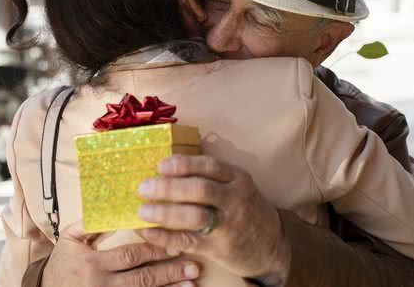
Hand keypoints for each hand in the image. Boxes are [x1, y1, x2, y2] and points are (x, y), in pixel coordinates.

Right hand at [42, 220, 200, 286]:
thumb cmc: (62, 264)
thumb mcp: (69, 240)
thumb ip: (90, 223)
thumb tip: (115, 205)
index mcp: (93, 263)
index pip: (130, 254)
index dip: (154, 248)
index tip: (175, 242)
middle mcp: (102, 284)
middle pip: (142, 277)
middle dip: (169, 270)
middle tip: (194, 265)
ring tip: (192, 282)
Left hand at [136, 155, 290, 284]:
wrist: (271, 245)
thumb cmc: (245, 209)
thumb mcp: (237, 186)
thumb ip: (210, 177)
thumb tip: (165, 170)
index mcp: (238, 179)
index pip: (209, 166)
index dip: (183, 164)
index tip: (160, 165)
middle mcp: (236, 200)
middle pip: (200, 190)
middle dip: (168, 188)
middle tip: (144, 188)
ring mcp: (229, 225)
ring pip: (194, 217)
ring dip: (164, 213)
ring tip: (143, 210)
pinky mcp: (220, 248)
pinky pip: (188, 241)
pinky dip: (165, 236)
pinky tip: (148, 231)